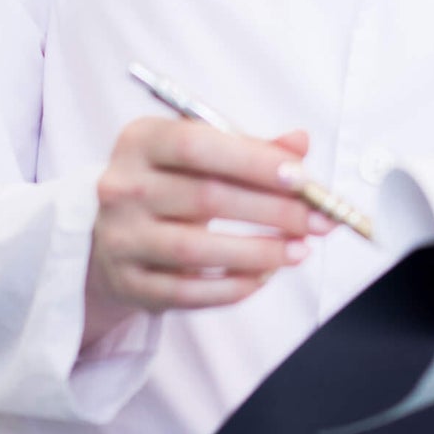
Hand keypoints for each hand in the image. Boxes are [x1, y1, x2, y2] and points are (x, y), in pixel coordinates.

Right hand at [83, 118, 336, 347]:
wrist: (115, 234)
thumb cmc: (174, 181)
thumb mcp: (205, 153)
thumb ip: (253, 147)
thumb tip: (301, 143)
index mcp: (141, 140)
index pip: (197, 144)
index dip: (253, 160)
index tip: (301, 176)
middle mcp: (121, 187)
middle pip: (205, 197)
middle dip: (273, 210)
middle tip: (318, 220)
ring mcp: (119, 239)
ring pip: (197, 250)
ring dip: (259, 252)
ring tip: (300, 251)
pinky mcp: (127, 283)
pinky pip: (187, 293)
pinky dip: (233, 287)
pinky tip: (266, 275)